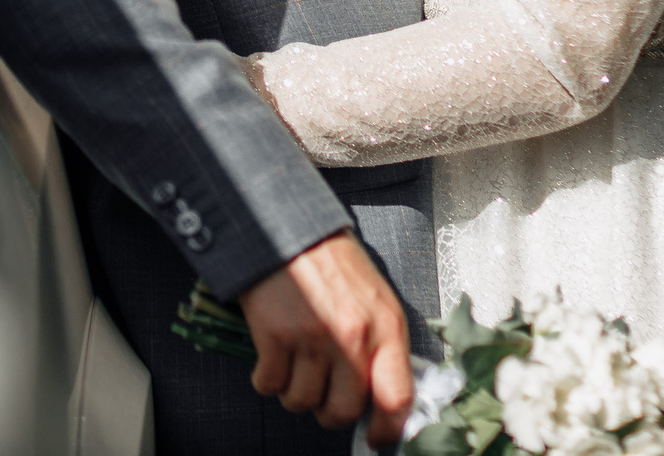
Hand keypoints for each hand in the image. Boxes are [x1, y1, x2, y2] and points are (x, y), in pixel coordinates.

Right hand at [239, 232, 413, 439]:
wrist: (288, 229)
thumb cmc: (334, 265)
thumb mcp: (377, 299)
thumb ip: (384, 347)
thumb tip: (385, 399)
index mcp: (385, 327)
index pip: (396, 397)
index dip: (388, 429)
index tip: (376, 437)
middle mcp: (351, 336)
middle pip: (343, 410)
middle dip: (330, 413)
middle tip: (323, 397)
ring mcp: (311, 336)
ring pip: (302, 402)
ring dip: (295, 394)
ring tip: (295, 369)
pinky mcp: (274, 334)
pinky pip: (269, 385)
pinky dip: (266, 380)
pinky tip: (271, 361)